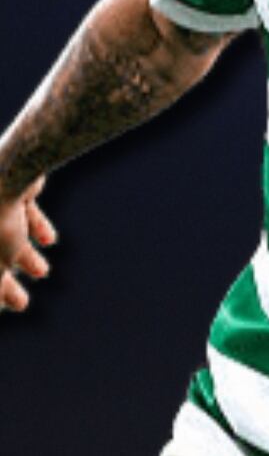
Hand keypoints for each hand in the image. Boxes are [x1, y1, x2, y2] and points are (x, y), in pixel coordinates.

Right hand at [0, 178, 56, 311]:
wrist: (9, 172)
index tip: (2, 310)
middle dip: (3, 285)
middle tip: (20, 304)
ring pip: (6, 236)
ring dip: (24, 256)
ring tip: (43, 271)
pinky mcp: (11, 185)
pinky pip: (22, 209)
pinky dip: (34, 226)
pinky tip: (50, 240)